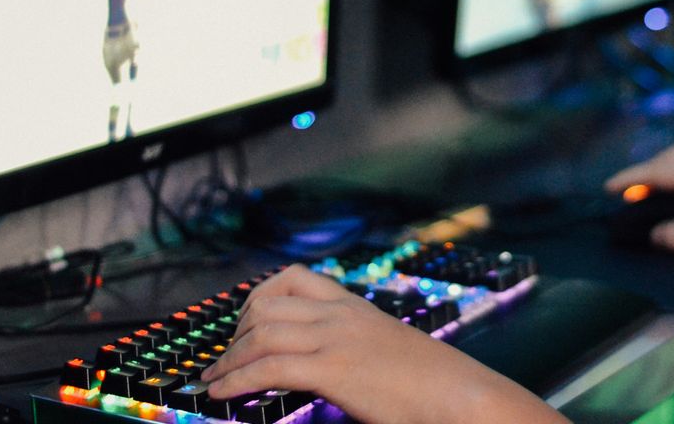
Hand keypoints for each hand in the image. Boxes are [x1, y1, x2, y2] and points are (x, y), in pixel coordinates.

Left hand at [201, 265, 565, 423]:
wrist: (461, 395)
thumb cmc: (430, 384)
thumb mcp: (386, 350)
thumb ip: (353, 346)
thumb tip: (325, 366)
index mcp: (354, 305)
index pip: (291, 278)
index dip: (255, 300)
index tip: (242, 327)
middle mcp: (341, 313)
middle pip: (265, 304)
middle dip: (234, 334)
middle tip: (222, 362)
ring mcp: (337, 338)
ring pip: (261, 333)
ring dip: (227, 360)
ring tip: (212, 382)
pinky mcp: (334, 368)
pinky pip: (269, 366)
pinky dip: (236, 380)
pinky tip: (223, 395)